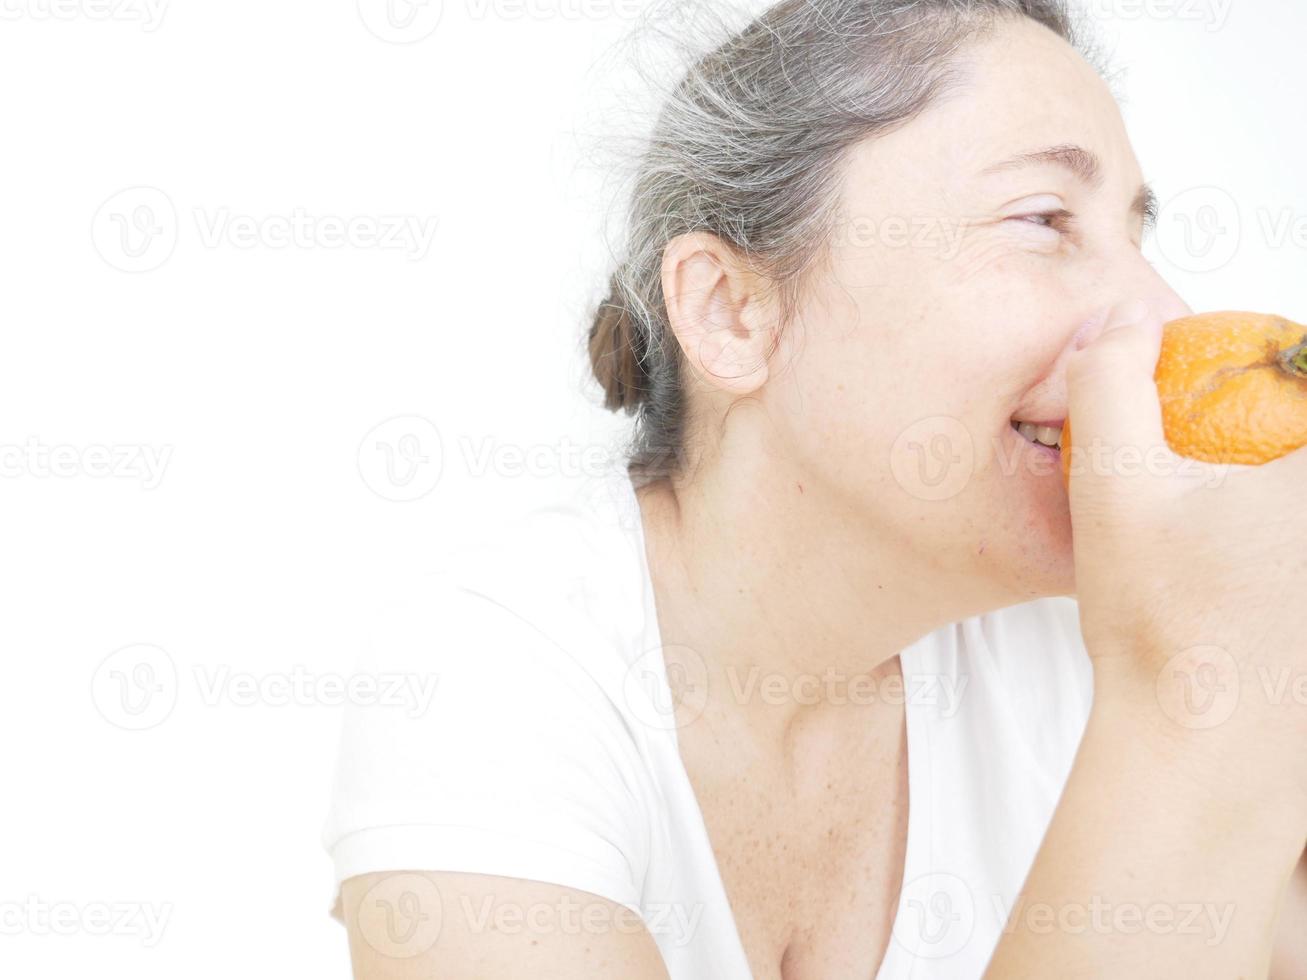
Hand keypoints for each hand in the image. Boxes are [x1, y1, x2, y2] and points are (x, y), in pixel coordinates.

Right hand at [1065, 299, 1306, 807]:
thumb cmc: (1165, 633)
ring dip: (1276, 498)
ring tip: (1241, 536)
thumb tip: (1123, 321)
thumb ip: (1111, 383)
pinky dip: (1285, 566)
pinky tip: (1260, 586)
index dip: (1293, 362)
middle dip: (1283, 433)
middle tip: (1250, 453)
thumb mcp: (1113, 487)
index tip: (1270, 368)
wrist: (1202, 762)